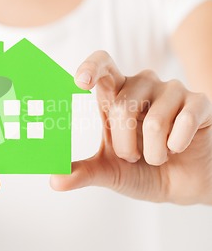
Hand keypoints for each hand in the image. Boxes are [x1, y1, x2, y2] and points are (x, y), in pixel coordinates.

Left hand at [51, 51, 211, 204]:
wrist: (184, 185)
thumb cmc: (143, 170)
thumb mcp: (110, 172)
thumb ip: (83, 173)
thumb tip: (54, 180)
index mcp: (117, 94)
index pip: (103, 65)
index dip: (91, 67)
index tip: (80, 82)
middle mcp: (143, 84)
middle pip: (122, 107)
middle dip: (125, 145)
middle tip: (134, 156)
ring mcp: (172, 90)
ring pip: (154, 121)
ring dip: (154, 153)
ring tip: (159, 155)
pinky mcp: (199, 101)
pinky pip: (185, 121)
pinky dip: (178, 146)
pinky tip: (180, 147)